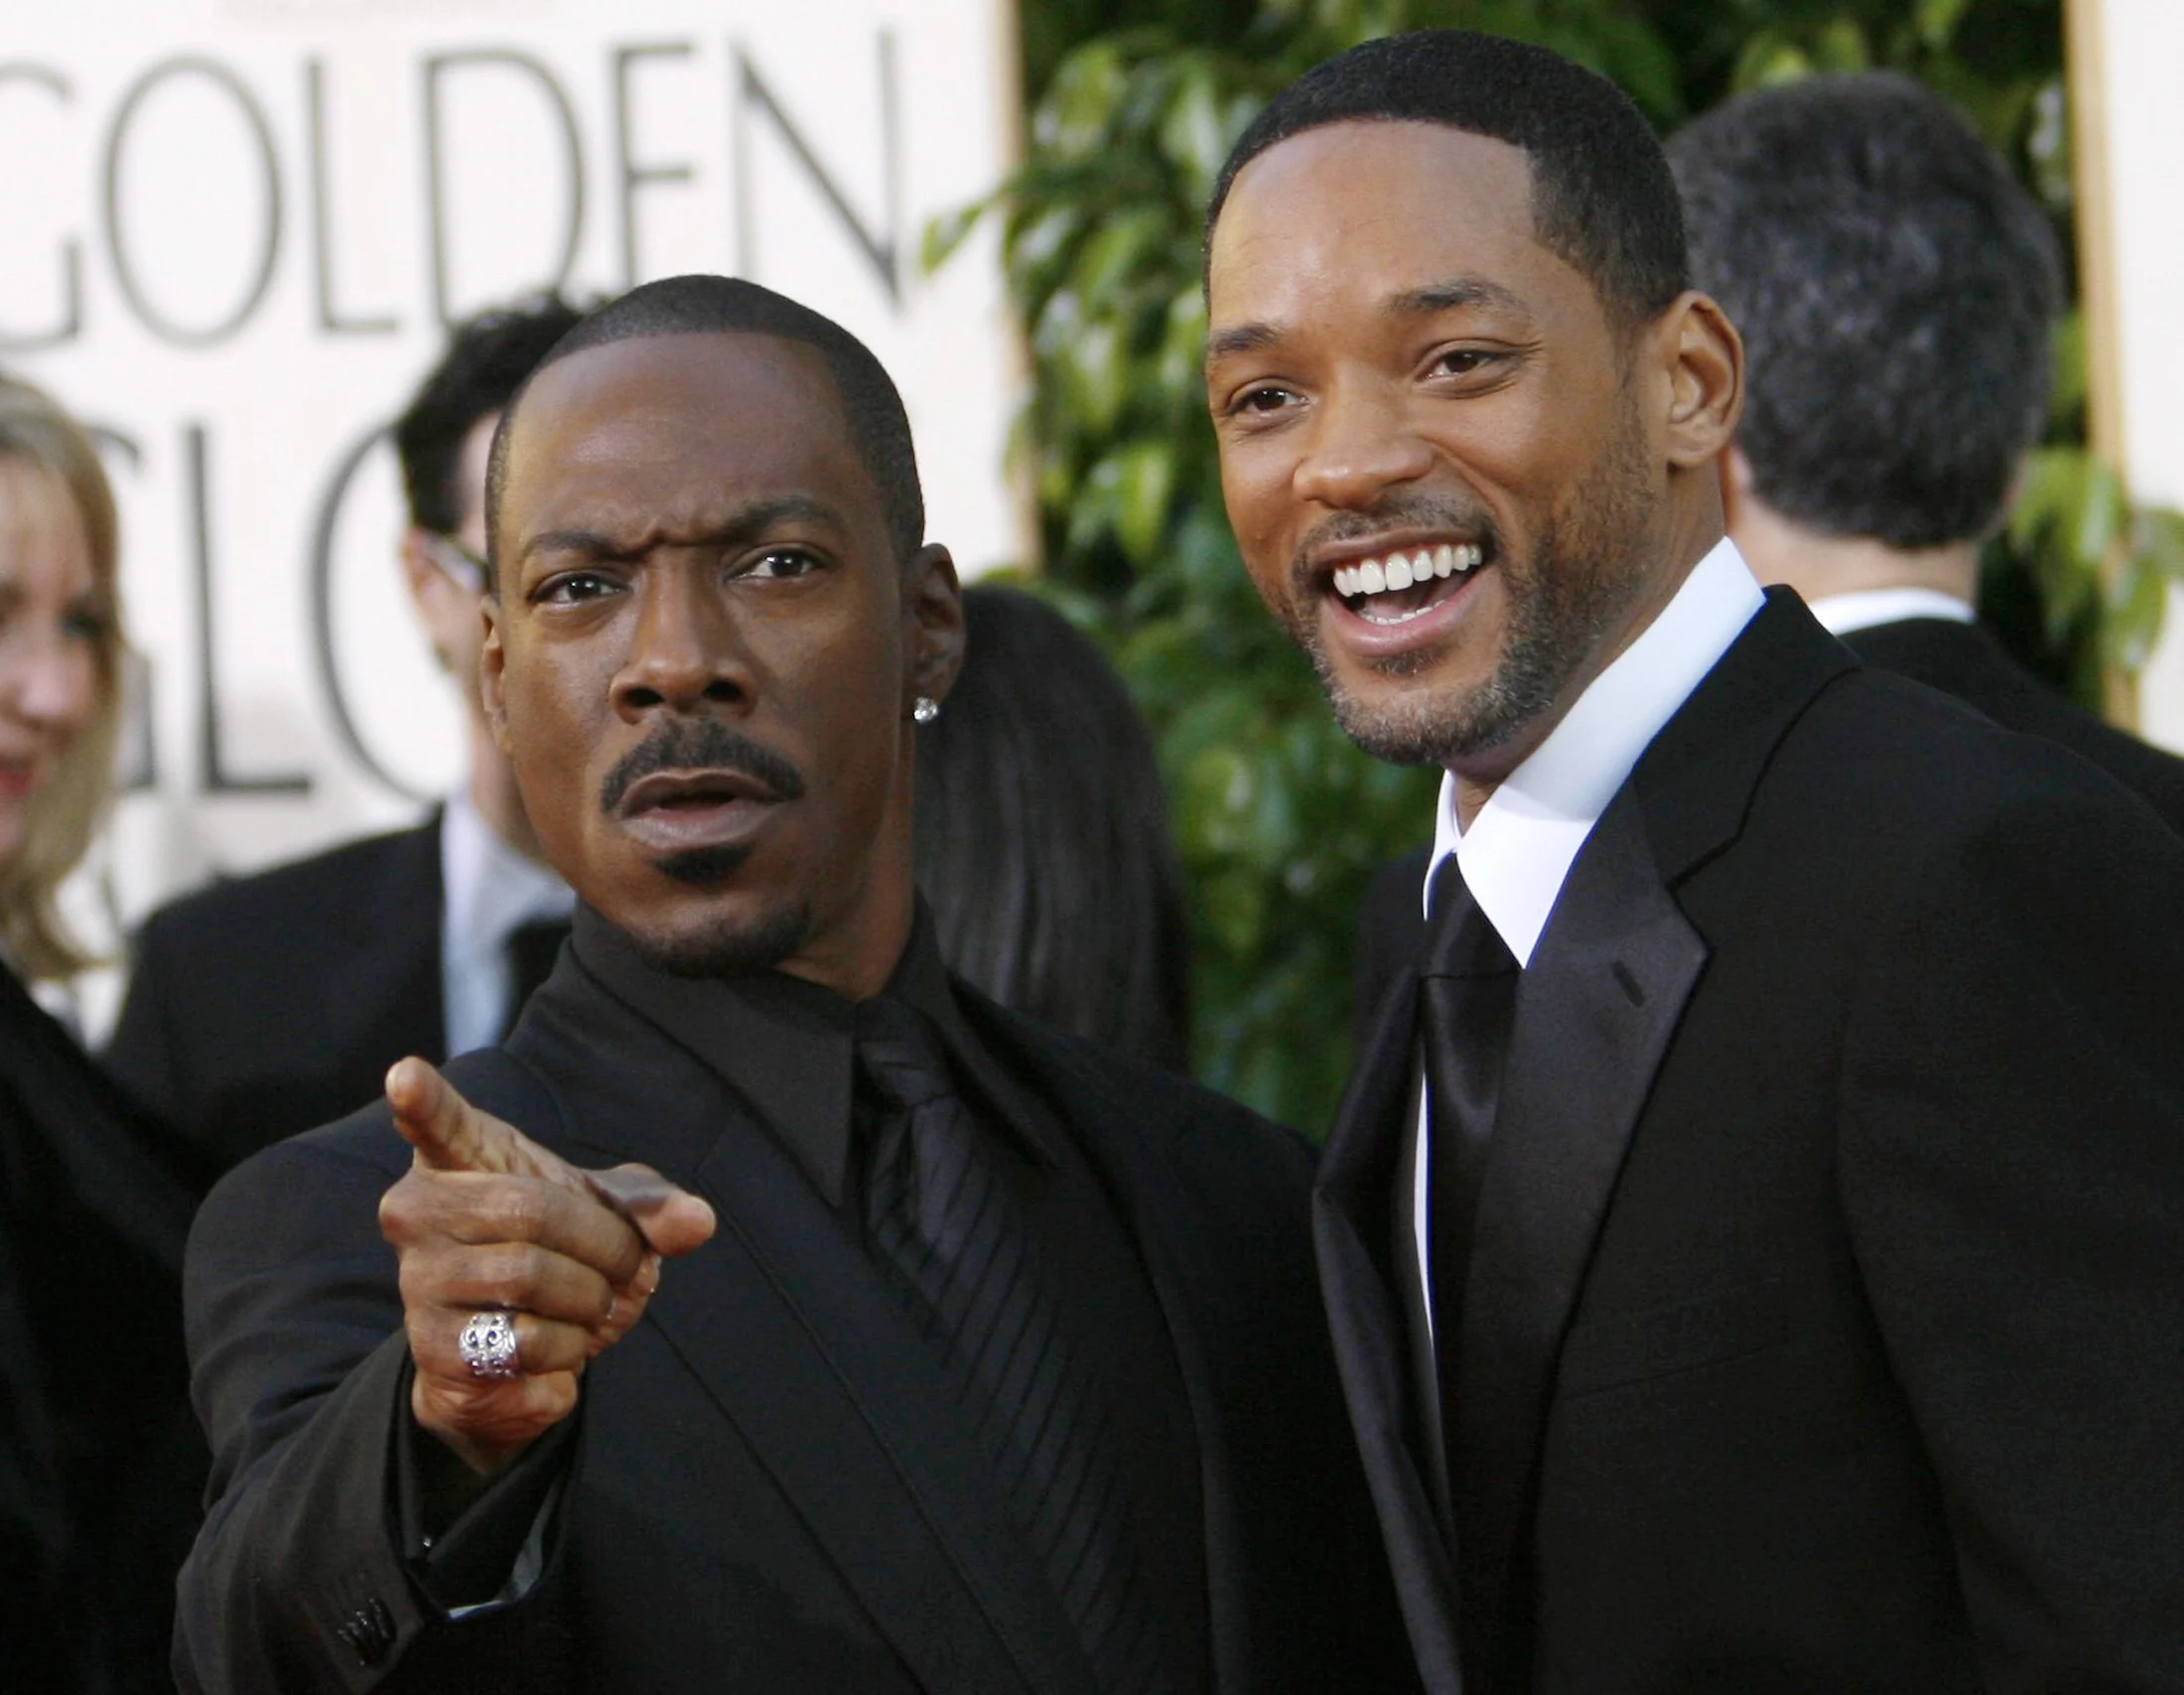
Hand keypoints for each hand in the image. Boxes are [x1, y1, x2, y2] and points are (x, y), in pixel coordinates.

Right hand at [377, 1058, 715, 1476]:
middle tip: (625, 1271)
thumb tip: (696, 1220)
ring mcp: (419, 1280)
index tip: (406, 1075)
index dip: (423, 1100)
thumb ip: (653, 1208)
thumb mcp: (611, 1215)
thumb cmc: (561, 1252)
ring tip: (586, 1311)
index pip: (438, 1123)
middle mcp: (422, 1212)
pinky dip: (568, 1355)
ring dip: (589, 1306)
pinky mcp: (431, 1348)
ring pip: (529, 1283)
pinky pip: (525, 1346)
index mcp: (465, 1159)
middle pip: (532, 1212)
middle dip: (604, 1247)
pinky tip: (552, 1353)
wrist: (517, 1354)